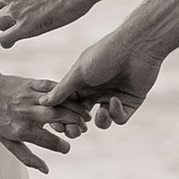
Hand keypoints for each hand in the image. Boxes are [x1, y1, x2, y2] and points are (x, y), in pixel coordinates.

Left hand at [0, 63, 77, 169]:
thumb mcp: (7, 141)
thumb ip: (27, 157)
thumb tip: (46, 170)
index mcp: (22, 130)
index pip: (50, 141)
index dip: (62, 146)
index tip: (67, 147)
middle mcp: (28, 113)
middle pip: (60, 118)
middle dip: (76, 124)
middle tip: (83, 129)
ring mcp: (31, 97)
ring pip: (60, 102)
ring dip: (76, 109)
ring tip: (85, 116)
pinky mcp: (33, 83)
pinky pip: (54, 87)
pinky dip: (67, 92)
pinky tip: (76, 98)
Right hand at [48, 29, 164, 130]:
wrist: (136, 47)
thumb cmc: (104, 54)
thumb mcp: (79, 73)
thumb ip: (62, 89)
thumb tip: (42, 101)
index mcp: (82, 83)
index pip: (68, 105)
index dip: (61, 116)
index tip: (56, 125)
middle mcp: (96, 91)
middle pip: (83, 116)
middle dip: (77, 125)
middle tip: (74, 131)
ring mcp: (113, 97)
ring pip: (102, 121)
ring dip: (100, 121)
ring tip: (100, 114)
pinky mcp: (130, 102)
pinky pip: (120, 117)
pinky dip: (116, 113)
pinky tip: (115, 101)